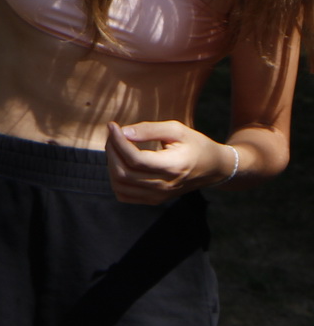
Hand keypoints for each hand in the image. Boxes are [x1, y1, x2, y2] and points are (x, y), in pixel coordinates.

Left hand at [105, 120, 230, 203]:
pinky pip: (124, 195)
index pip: (136, 160)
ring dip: (111, 164)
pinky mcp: (154, 199)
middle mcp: (165, 185)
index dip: (118, 141)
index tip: (113, 126)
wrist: (214, 169)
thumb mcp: (177, 130)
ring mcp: (159, 196)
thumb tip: (123, 131)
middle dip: (111, 150)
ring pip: (120, 186)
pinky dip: (115, 180)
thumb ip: (150, 129)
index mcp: (173, 167)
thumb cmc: (196, 145)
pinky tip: (121, 163)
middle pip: (124, 173)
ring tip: (115, 147)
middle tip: (113, 134)